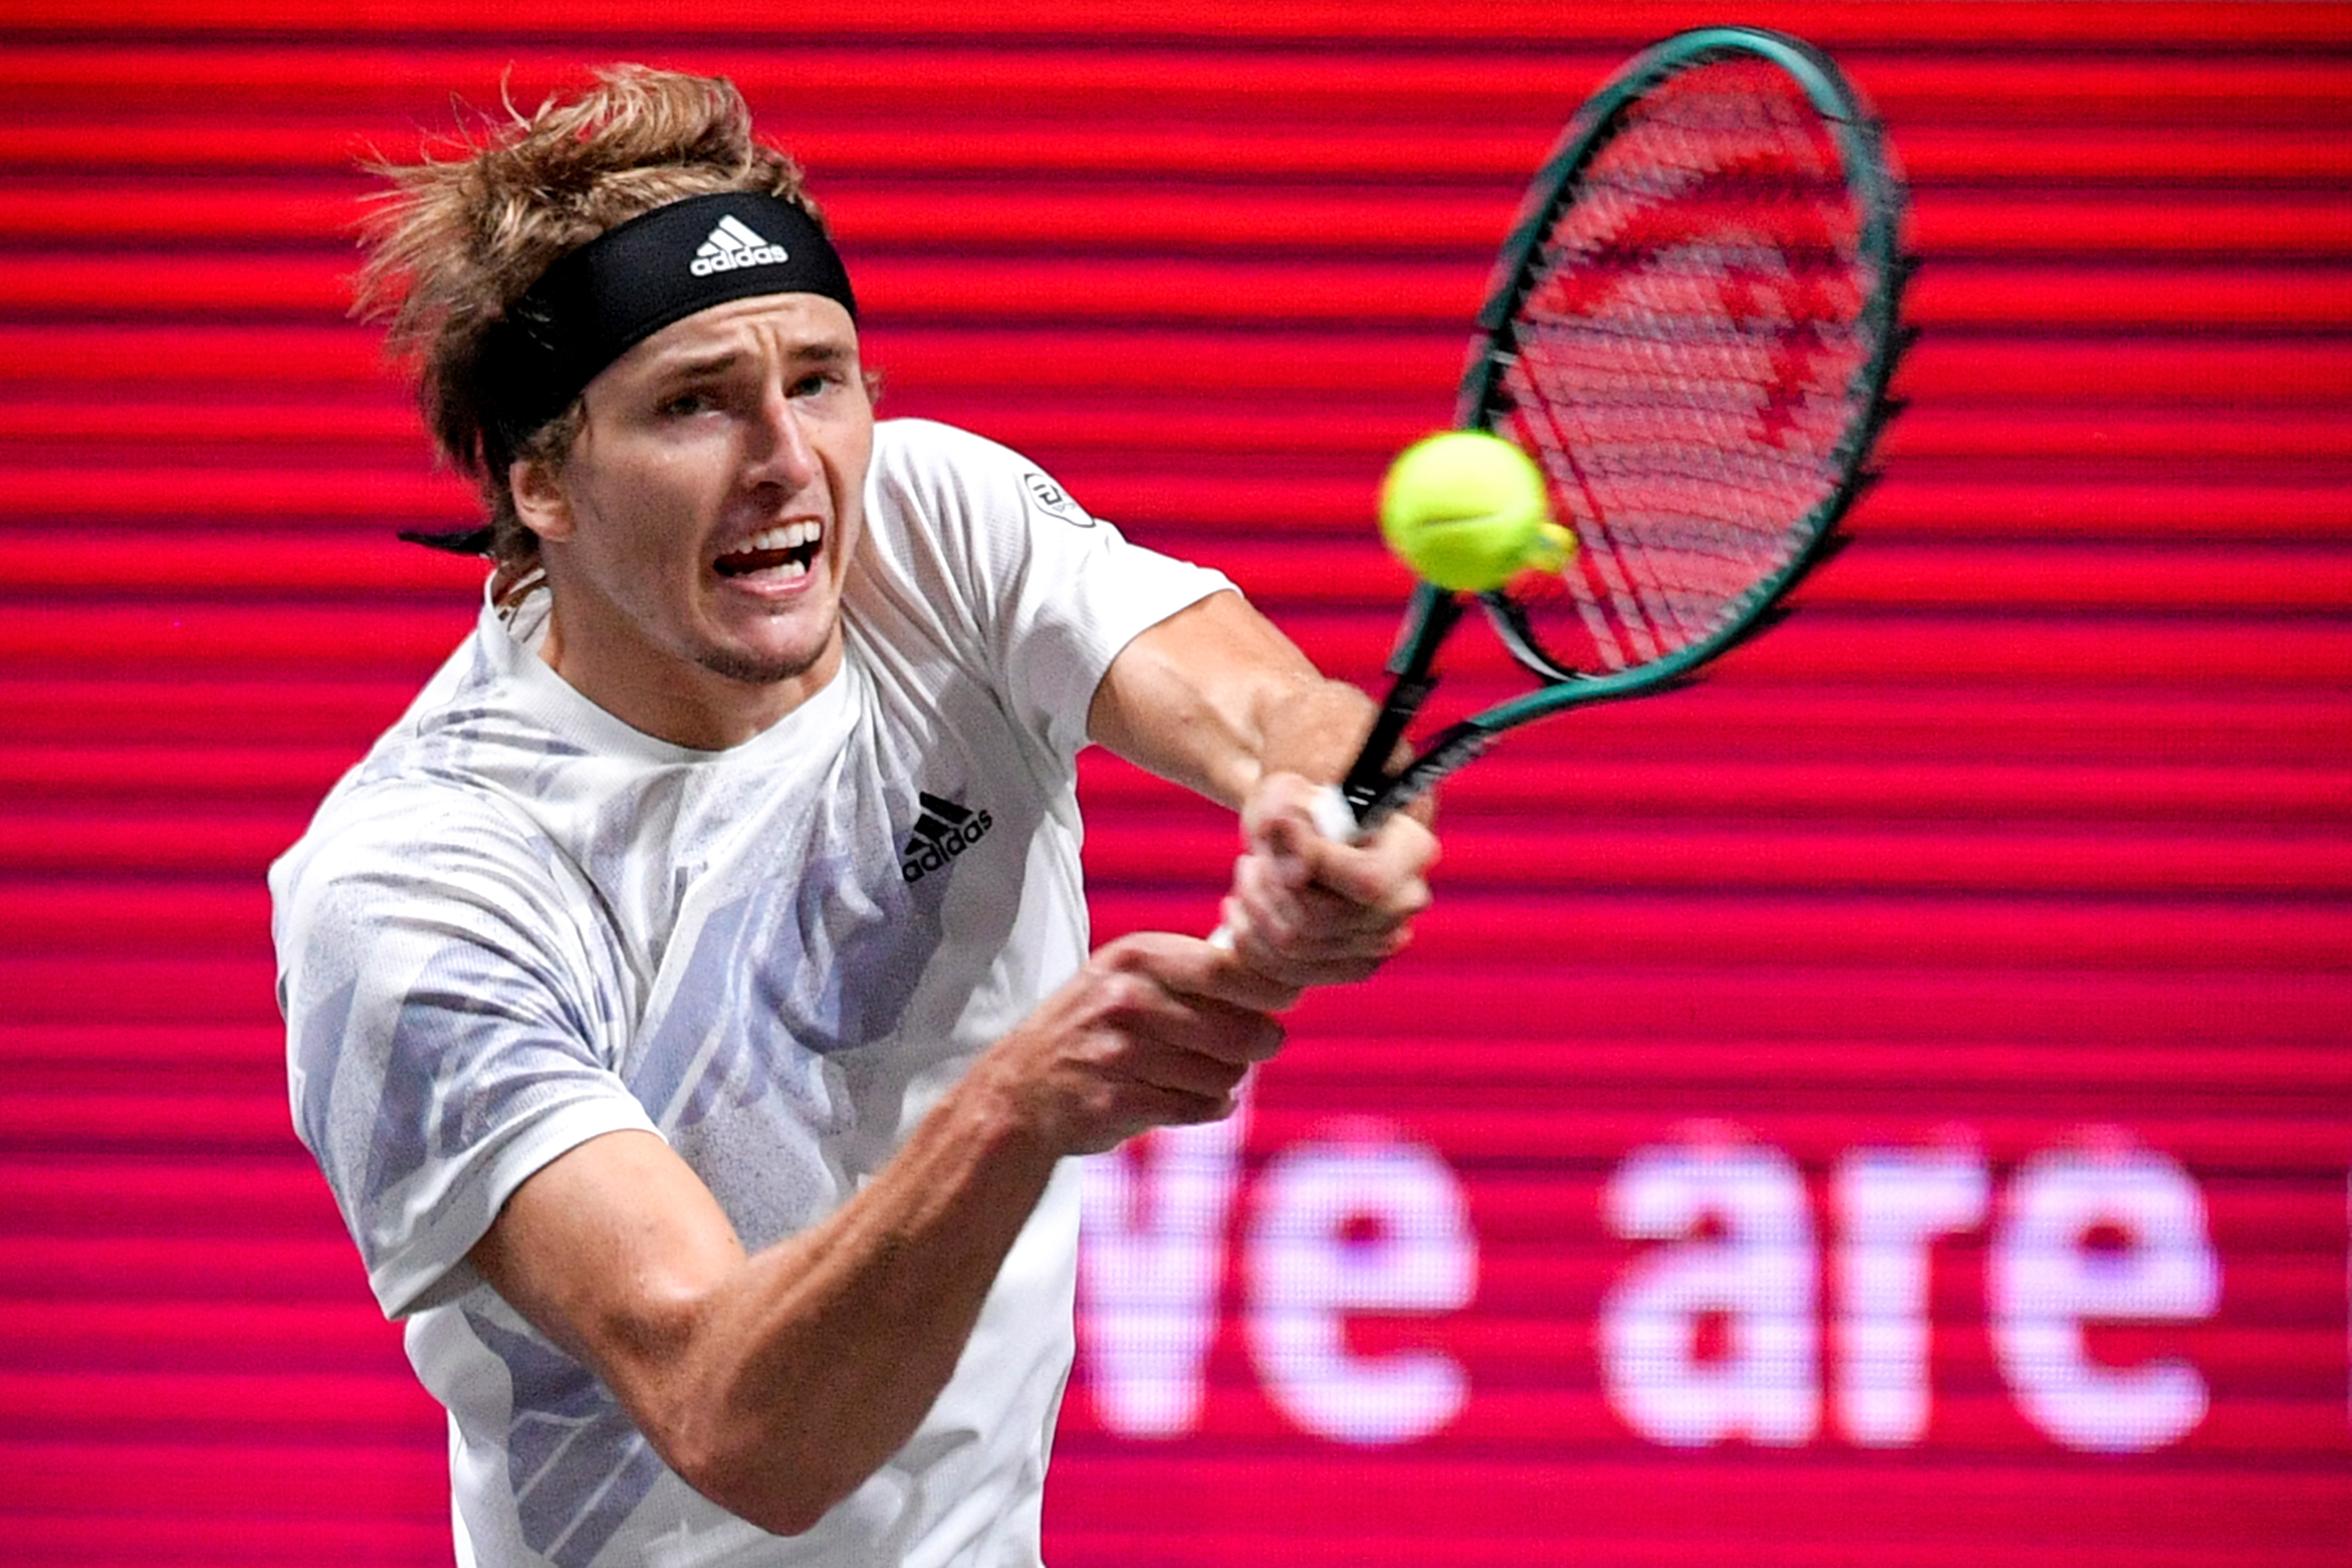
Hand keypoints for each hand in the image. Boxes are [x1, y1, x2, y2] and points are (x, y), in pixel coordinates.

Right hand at [973, 932, 1298, 1157]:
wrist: (1021, 1088)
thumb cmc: (1095, 1025)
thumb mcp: (1131, 976)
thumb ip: (1196, 971)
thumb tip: (1283, 979)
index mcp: (1136, 957)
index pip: (1230, 970)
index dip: (1272, 990)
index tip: (1284, 1001)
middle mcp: (1126, 1000)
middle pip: (1238, 1028)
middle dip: (1259, 1042)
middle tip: (1257, 1046)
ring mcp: (1118, 1054)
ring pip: (1224, 1074)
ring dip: (1228, 1078)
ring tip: (1208, 1073)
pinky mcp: (1116, 1103)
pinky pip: (1199, 1108)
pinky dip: (1210, 1106)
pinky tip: (1196, 1098)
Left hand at [1217, 771, 1436, 987]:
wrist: (1306, 836)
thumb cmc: (1300, 807)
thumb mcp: (1287, 792)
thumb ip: (1285, 810)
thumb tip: (1291, 860)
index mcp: (1411, 850)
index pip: (1367, 879)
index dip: (1313, 862)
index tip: (1276, 827)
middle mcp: (1406, 901)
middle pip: (1324, 918)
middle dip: (1270, 886)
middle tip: (1250, 859)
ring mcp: (1383, 941)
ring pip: (1297, 945)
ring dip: (1255, 908)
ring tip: (1247, 874)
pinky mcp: (1353, 967)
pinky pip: (1287, 970)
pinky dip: (1251, 939)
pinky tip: (1240, 907)